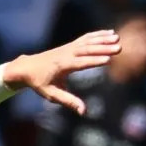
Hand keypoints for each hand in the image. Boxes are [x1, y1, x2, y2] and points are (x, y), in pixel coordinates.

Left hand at [3, 30, 121, 114]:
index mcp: (61, 65)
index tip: (108, 60)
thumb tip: (83, 111)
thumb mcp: (51, 94)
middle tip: (119, 48)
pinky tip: (110, 33)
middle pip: (86, 50)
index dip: (93, 61)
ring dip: (103, 40)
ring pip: (87, 42)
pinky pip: (85, 38)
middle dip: (103, 49)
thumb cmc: (38, 83)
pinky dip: (97, 35)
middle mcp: (65, 54)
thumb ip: (68, 101)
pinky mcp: (70, 45)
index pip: (80, 63)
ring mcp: (68, 48)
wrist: (26, 67)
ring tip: (117, 39)